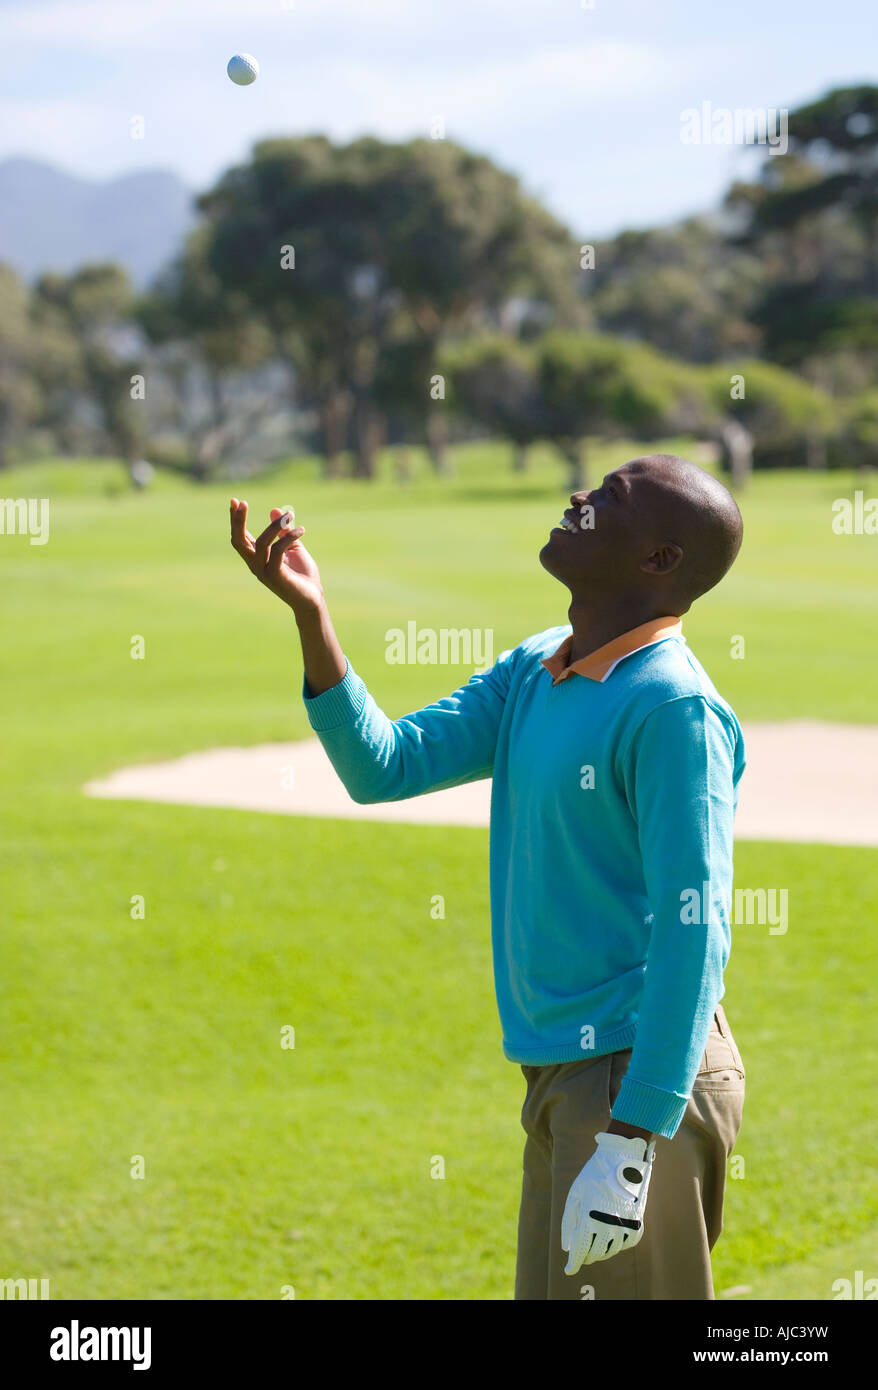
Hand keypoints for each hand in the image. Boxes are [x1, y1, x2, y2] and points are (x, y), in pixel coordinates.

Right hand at [230, 499, 323, 615]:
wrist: (313, 598)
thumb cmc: (302, 574)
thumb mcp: (292, 547)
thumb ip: (283, 531)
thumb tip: (275, 510)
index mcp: (256, 557)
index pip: (240, 537)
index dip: (235, 520)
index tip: (235, 501)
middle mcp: (255, 565)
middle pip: (238, 541)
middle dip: (238, 521)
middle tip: (243, 503)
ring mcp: (264, 572)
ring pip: (261, 543)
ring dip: (275, 526)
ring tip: (290, 516)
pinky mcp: (276, 577)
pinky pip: (277, 552)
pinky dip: (288, 538)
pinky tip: (301, 530)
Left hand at [561, 1131, 655, 1273]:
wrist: (622, 1159)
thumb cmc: (594, 1175)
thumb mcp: (575, 1194)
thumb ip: (568, 1221)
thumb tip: (567, 1247)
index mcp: (590, 1217)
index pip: (581, 1250)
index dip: (574, 1263)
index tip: (569, 1270)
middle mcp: (609, 1225)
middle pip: (595, 1253)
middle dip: (585, 1255)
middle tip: (580, 1251)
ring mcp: (625, 1225)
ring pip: (610, 1250)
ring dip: (600, 1250)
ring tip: (593, 1242)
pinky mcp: (637, 1224)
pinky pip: (624, 1244)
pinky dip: (615, 1244)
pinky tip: (609, 1237)